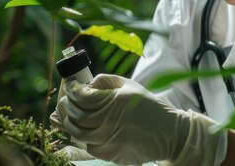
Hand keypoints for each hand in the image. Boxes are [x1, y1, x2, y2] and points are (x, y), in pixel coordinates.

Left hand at [59, 74, 227, 164]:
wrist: (168, 133)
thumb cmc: (149, 107)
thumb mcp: (130, 86)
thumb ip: (107, 80)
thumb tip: (88, 83)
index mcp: (113, 101)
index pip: (81, 95)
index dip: (72, 90)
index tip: (71, 87)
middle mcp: (108, 121)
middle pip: (76, 113)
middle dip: (67, 104)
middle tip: (67, 100)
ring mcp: (108, 139)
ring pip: (77, 132)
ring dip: (69, 122)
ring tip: (69, 116)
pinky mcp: (110, 153)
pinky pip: (88, 145)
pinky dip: (82, 137)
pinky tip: (84, 130)